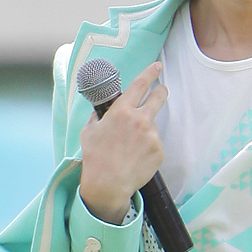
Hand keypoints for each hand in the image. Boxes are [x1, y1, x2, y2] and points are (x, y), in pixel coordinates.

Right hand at [79, 61, 167, 224]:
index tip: (157, 66)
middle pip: (159, 97)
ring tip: (131, 148)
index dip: (151, 72)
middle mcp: (140, 120)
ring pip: (153, 126)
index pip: (141, 84)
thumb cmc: (96, 158)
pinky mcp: (159, 151)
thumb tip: (101, 112)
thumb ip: (98, 117)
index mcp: (122, 111)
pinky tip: (136, 158)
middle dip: (161, 91)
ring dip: (145, 131)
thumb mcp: (89, 131)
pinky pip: (155, 144)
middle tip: (161, 91)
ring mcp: (152, 136)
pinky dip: (148, 149)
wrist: (108, 185)